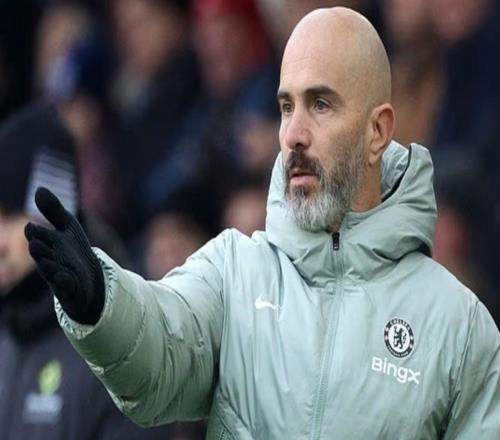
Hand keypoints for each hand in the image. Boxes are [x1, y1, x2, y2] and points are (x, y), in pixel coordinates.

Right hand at [24, 187, 104, 324]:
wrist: (89, 278)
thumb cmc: (72, 250)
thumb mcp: (67, 227)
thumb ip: (53, 210)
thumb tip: (39, 189)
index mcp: (47, 244)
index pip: (39, 237)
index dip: (36, 233)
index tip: (30, 226)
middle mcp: (49, 260)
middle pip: (43, 254)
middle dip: (39, 249)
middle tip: (34, 243)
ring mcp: (58, 275)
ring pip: (51, 271)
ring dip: (47, 266)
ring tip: (44, 260)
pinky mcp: (69, 288)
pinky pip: (65, 286)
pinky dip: (64, 281)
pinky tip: (64, 276)